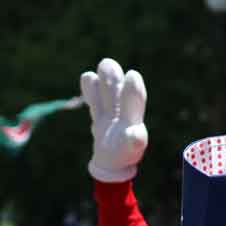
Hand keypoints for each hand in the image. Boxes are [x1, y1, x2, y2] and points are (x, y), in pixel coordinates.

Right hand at [80, 58, 147, 181]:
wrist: (114, 160)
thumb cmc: (125, 154)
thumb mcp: (130, 149)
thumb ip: (133, 140)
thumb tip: (136, 135)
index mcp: (134, 118)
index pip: (136, 100)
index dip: (133, 89)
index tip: (132, 75)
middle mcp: (123, 111)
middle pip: (118, 92)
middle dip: (113, 79)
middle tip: (107, 64)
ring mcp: (110, 112)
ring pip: (106, 93)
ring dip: (103, 81)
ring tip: (100, 69)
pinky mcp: (99, 115)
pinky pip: (94, 101)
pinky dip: (90, 90)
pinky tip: (88, 78)